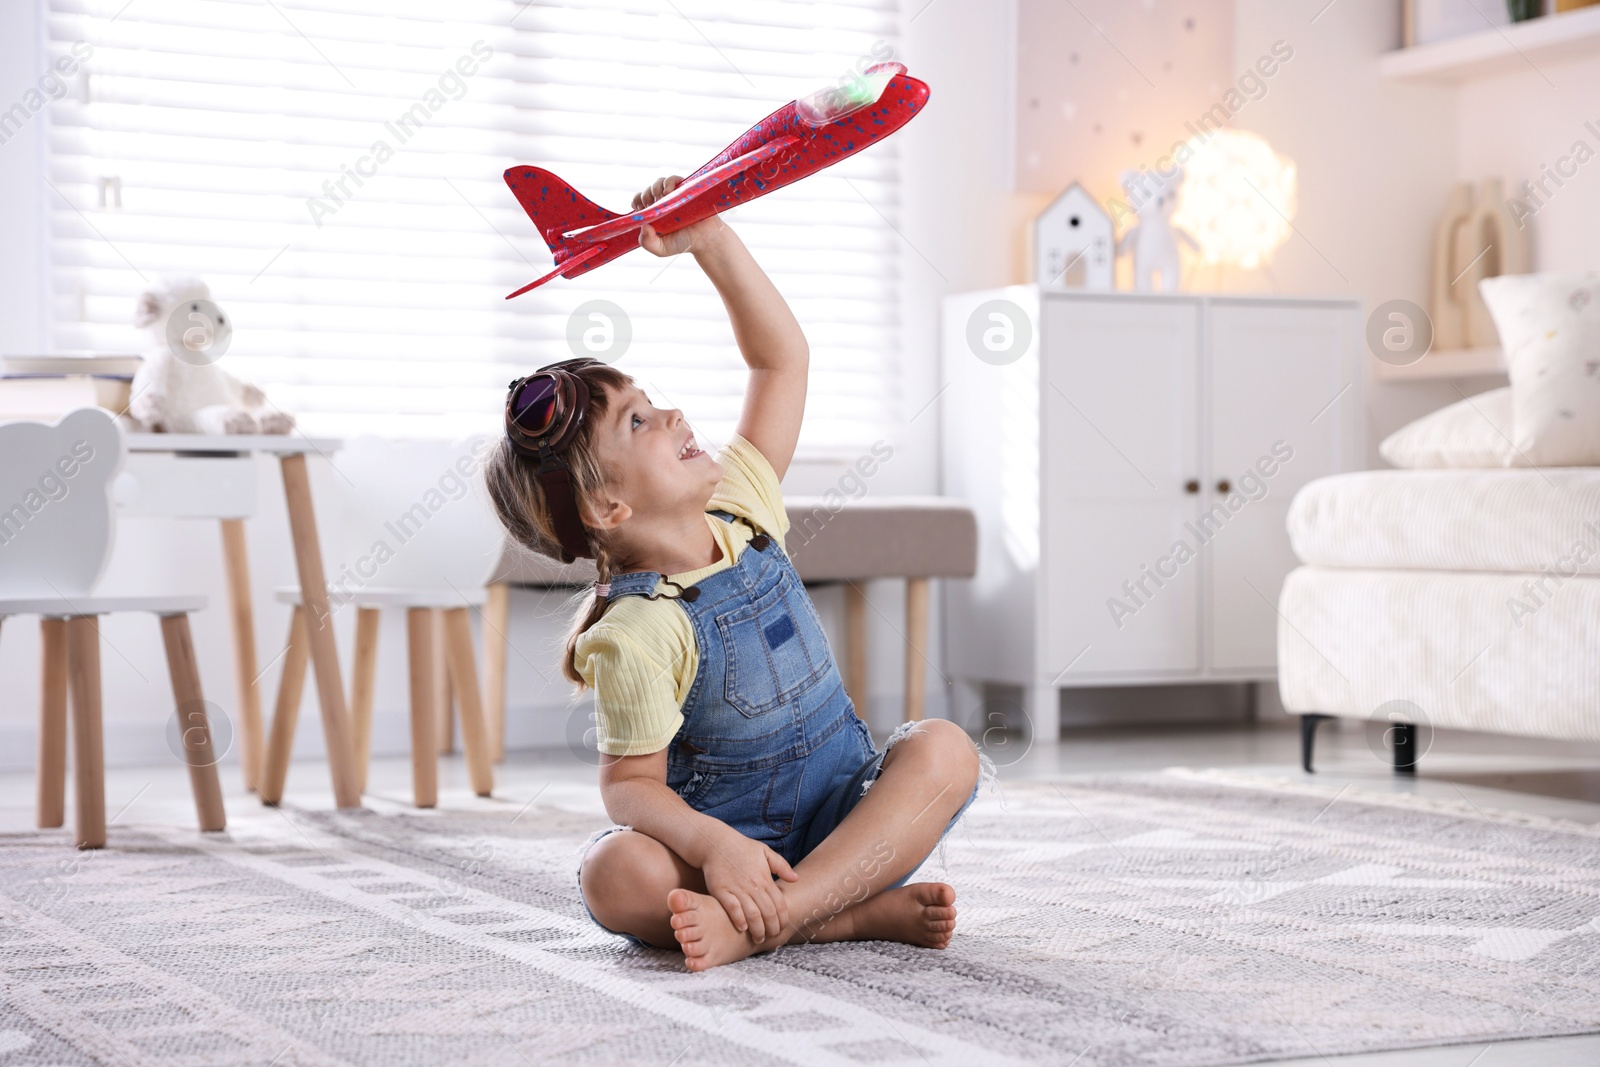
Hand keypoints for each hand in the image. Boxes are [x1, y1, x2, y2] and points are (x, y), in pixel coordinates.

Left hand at [632, 175, 729, 256]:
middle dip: (646, 195)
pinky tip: (668, 190)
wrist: (705, 240)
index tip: (639, 207)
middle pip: (648, 190)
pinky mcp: (685, 190)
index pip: (639, 201)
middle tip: (651, 204)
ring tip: (660, 196)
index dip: (637, 201)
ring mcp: (674, 195)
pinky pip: (674, 179)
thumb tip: (643, 226)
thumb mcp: (661, 249)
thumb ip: (647, 242)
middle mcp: (662, 202)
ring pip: (659, 182)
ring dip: (655, 187)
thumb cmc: (682, 243)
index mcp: (654, 213)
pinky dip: (669, 181)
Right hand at [695, 822, 798, 942]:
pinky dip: (738, 920)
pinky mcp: (721, 891)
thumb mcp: (764, 851)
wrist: (715, 843)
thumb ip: (781, 865)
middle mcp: (752, 885)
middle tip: (771, 937)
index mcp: (764, 878)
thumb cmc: (741, 848)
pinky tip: (742, 928)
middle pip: (768, 912)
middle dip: (772, 929)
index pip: (779, 904)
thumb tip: (796, 879)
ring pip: (752, 914)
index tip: (782, 928)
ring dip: (757, 929)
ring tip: (758, 938)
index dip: (783, 919)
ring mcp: (736, 888)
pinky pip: (732, 908)